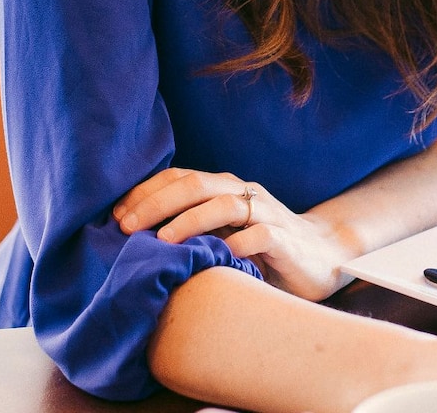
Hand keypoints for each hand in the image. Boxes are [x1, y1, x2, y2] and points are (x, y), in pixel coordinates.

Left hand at [113, 167, 356, 300]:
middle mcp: (243, 192)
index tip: (115, 215)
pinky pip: (260, 235)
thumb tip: (136, 237)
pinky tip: (216, 256)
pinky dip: (237, 243)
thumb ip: (191, 228)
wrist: (321, 257)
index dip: (145, 192)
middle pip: (195, 185)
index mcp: (223, 188)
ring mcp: (266, 213)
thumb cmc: (260, 247)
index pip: (178, 178)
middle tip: (128, 226)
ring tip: (163, 241)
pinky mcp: (285, 239)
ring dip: (190, 221)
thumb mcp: (221, 234)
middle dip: (157, 203)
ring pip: (224, 205)